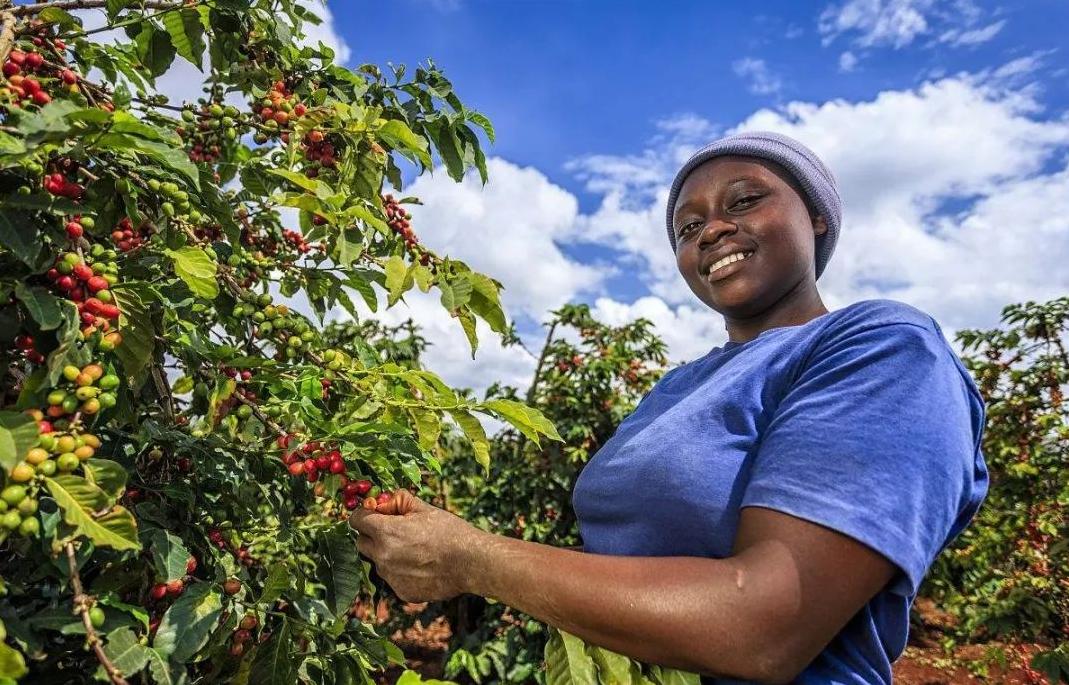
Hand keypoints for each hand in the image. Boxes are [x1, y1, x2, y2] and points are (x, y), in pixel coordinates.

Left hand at [348, 490, 484, 602]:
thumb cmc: (449, 531)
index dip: (365, 514)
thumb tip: (380, 502)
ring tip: (415, 550)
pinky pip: (393, 578)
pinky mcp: (402, 592)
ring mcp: (391, 577)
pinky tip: (422, 565)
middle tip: (394, 530)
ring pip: (378, 562)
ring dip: (387, 554)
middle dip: (372, 535)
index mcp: (386, 532)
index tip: (375, 513)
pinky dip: (401, 571)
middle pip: (361, 543)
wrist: (471, 563)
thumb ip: (397, 501)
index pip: (357, 520)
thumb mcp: (424, 508)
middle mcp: (383, 557)